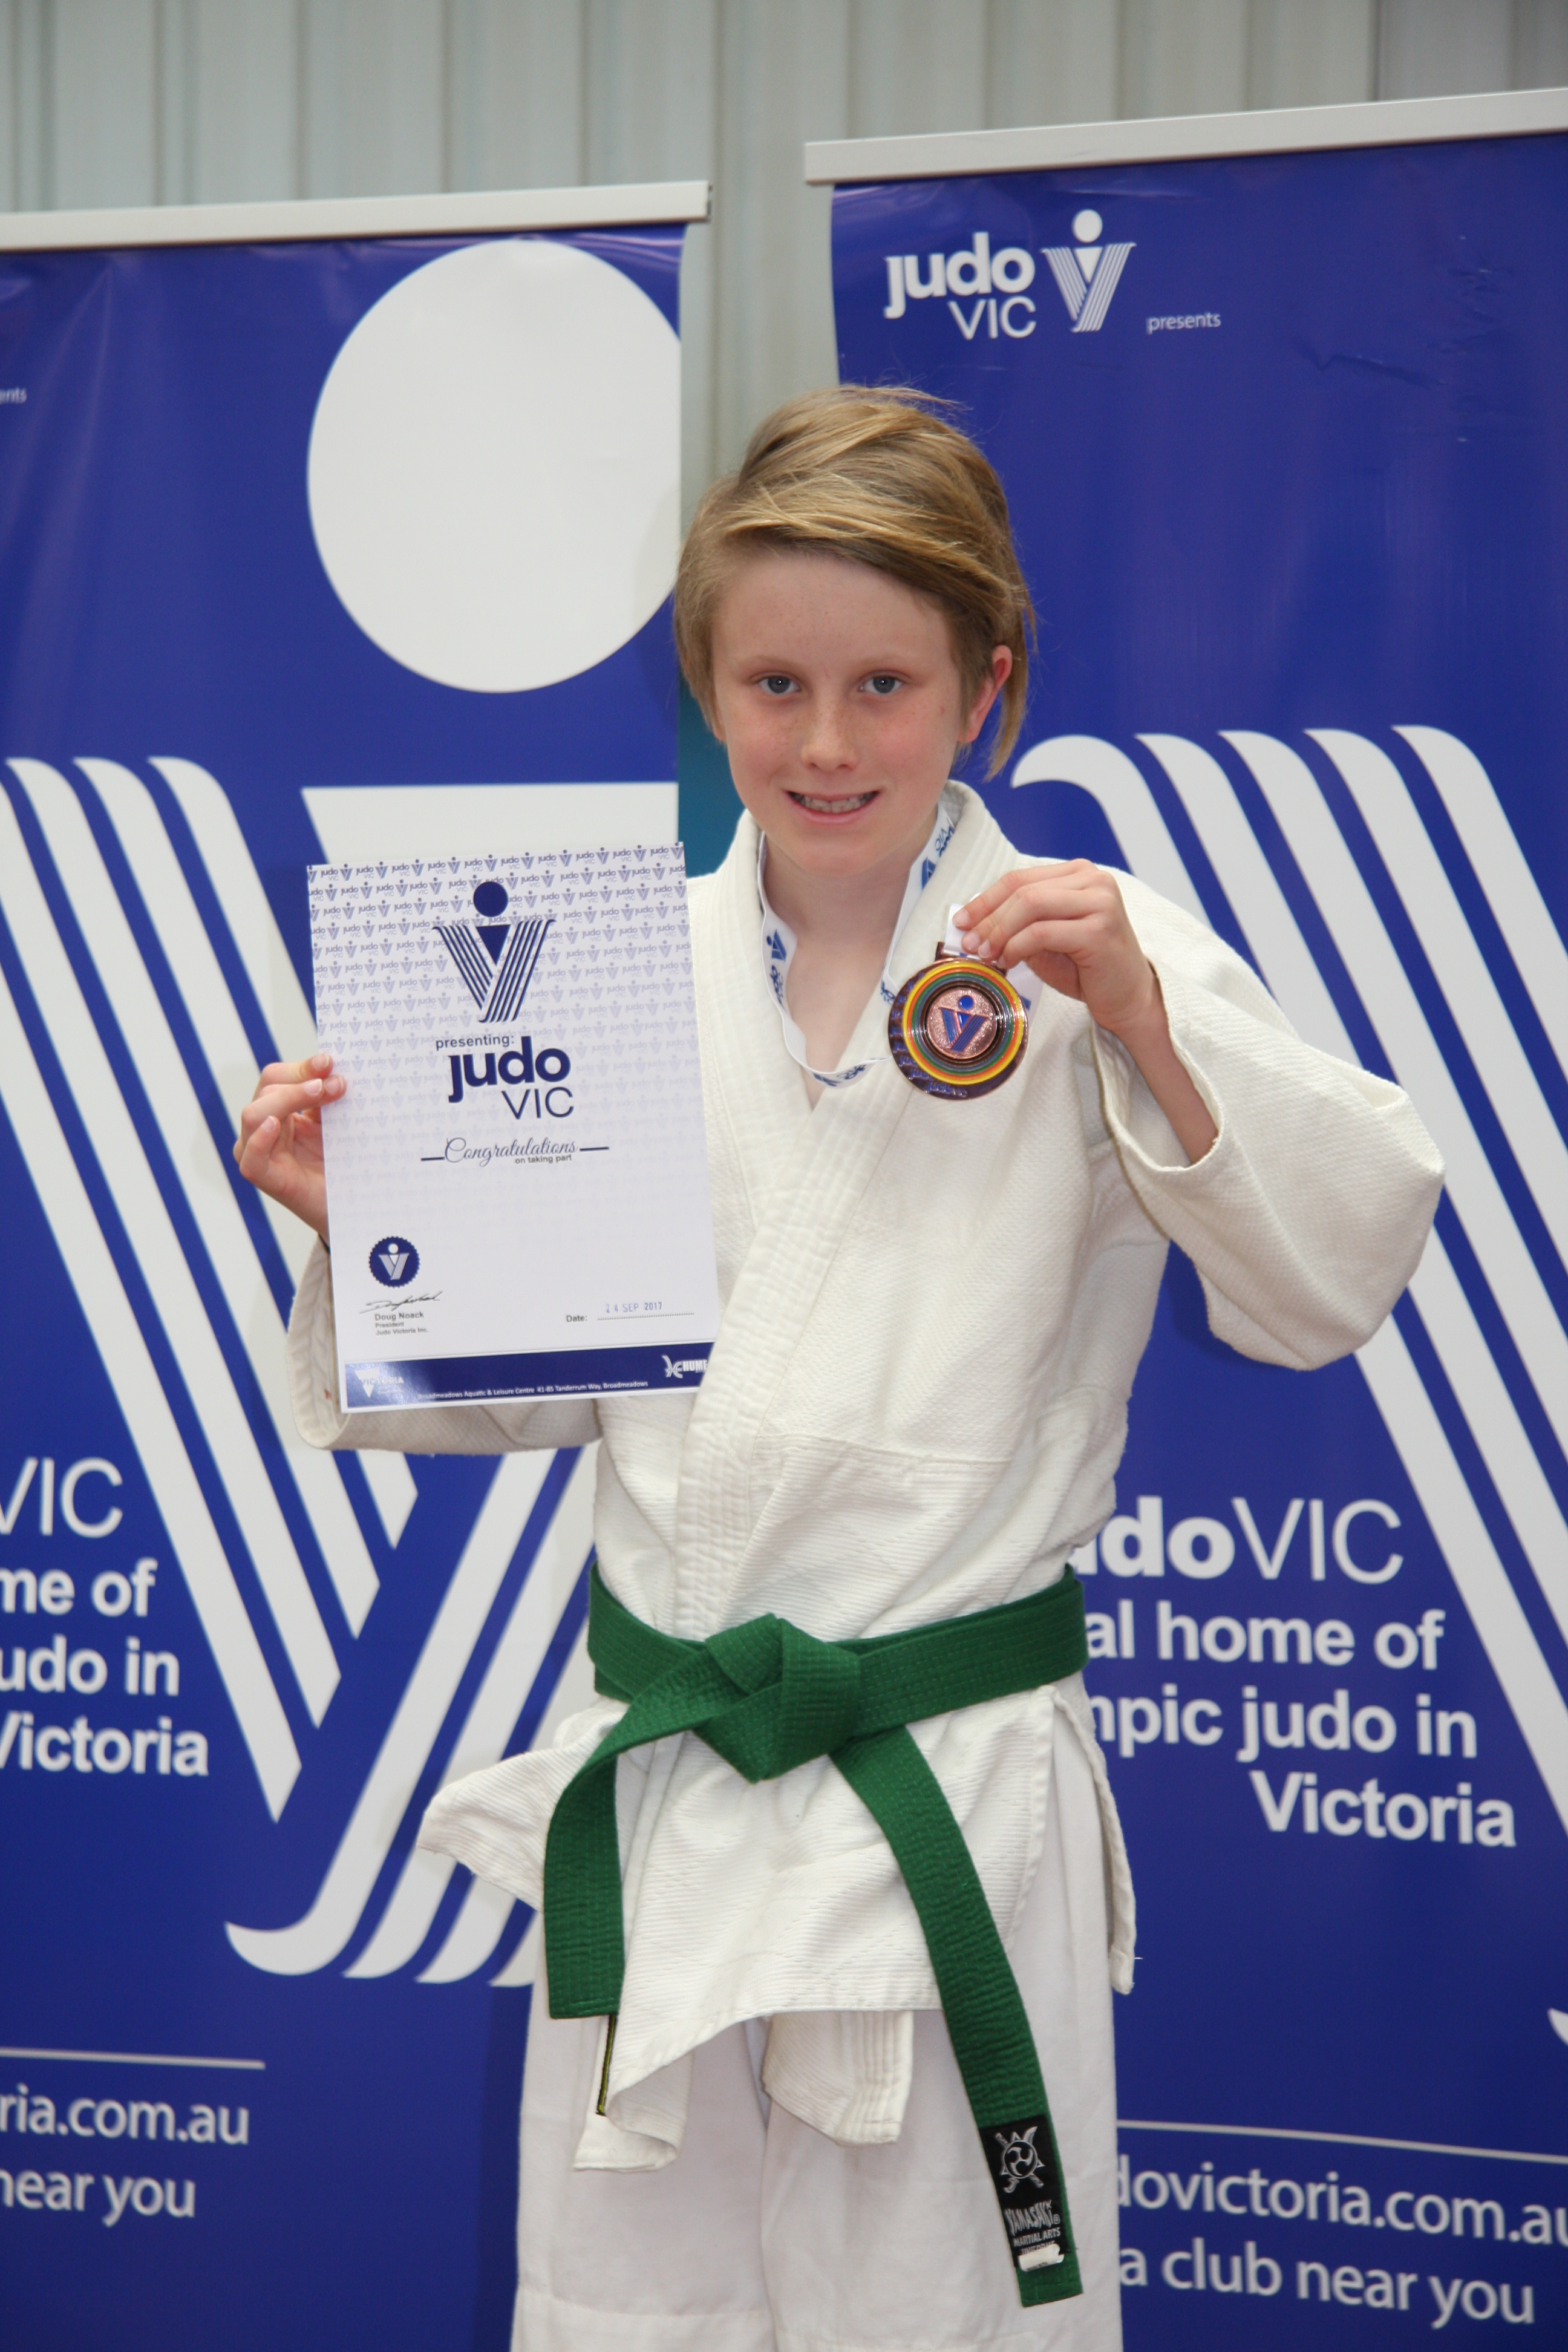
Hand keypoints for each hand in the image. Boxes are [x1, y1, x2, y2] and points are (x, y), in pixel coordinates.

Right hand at [233, 1050, 343, 1242]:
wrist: (355, 1206)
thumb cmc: (344, 1162)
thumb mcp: (336, 1121)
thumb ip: (328, 1095)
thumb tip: (331, 1064)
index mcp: (280, 1109)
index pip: (277, 1077)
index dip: (301, 1067)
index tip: (330, 1061)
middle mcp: (263, 1127)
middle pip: (268, 1089)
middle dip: (301, 1081)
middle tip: (335, 1083)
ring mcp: (258, 1151)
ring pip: (256, 1113)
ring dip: (288, 1098)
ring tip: (318, 1093)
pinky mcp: (261, 1176)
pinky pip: (250, 1154)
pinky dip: (260, 1137)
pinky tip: (276, 1124)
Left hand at [953, 862, 1216, 1162]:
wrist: (1128, 997)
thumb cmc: (1087, 968)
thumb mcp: (1046, 939)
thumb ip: (1018, 925)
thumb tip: (972, 925)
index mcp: (1079, 875)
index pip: (1020, 879)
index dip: (985, 899)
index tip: (961, 921)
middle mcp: (1093, 880)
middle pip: (1022, 889)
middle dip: (988, 917)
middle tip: (968, 943)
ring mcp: (1100, 901)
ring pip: (1030, 905)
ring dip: (1000, 931)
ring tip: (985, 954)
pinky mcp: (1099, 928)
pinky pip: (1042, 931)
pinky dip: (1017, 946)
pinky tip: (1007, 961)